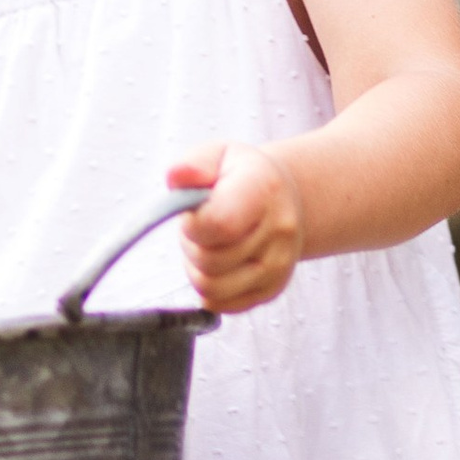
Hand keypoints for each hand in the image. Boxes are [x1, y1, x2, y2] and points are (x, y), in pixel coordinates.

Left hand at [170, 142, 302, 313]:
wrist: (283, 199)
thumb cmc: (242, 176)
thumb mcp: (218, 154)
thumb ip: (193, 164)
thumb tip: (177, 177)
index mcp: (264, 190)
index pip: (219, 224)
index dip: (193, 224)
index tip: (194, 210)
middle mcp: (280, 231)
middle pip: (210, 260)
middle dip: (193, 244)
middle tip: (202, 225)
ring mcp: (279, 265)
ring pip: (211, 288)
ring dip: (197, 268)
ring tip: (209, 243)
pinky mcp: (272, 290)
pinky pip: (221, 305)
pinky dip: (209, 289)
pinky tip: (219, 264)